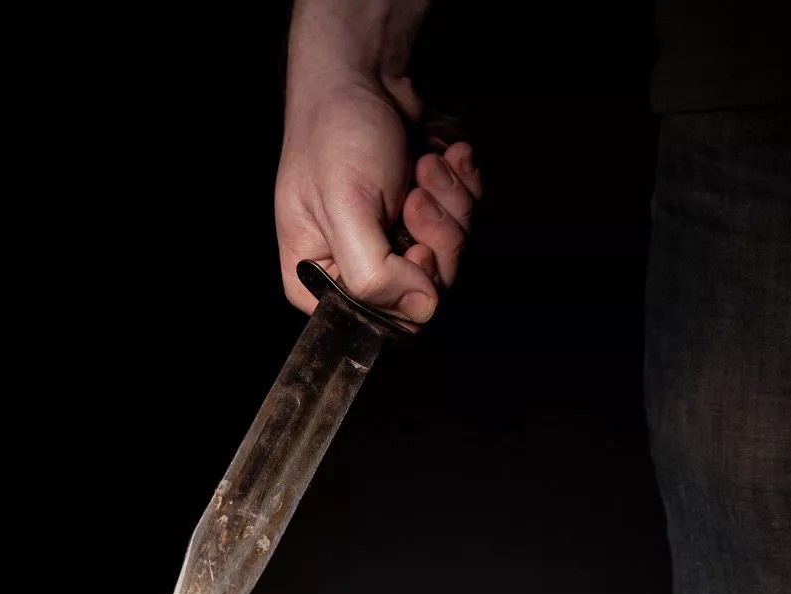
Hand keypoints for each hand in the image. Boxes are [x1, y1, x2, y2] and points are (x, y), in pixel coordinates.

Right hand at [274, 76, 481, 323]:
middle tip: (416, 194)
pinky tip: (442, 153)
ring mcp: (398, 237)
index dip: (411, 290)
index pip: (382, 322)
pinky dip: (461, 181)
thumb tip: (422, 311)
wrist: (361, 73)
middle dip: (436, 232)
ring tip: (423, 163)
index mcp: (323, 277)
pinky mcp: (429, 210)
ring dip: (449, 199)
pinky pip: (467, 215)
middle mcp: (361, 264)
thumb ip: (375, 273)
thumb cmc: (336, 133)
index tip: (415, 249)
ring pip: (455, 249)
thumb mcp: (344, 206)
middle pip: (430, 286)